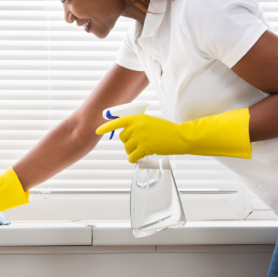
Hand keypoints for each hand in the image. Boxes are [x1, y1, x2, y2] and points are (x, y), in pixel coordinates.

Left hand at [93, 108, 252, 161]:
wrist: (180, 137)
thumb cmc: (166, 130)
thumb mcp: (150, 122)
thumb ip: (137, 125)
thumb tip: (124, 134)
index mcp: (138, 118)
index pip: (118, 121)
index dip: (106, 127)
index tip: (97, 131)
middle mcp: (137, 126)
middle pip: (122, 138)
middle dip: (129, 142)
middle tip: (141, 142)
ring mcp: (140, 137)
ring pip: (126, 148)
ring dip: (133, 150)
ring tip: (145, 147)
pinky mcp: (144, 148)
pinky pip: (132, 157)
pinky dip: (135, 158)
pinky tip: (142, 156)